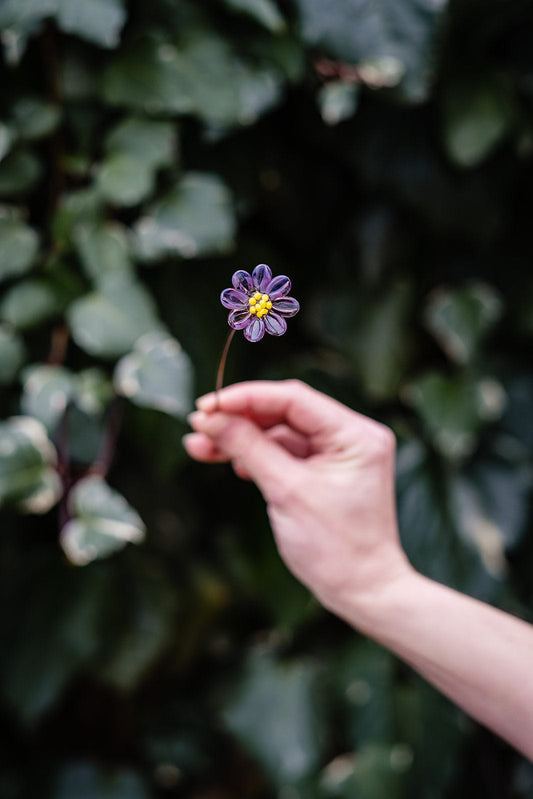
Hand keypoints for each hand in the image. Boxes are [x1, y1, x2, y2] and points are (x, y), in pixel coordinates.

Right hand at [184, 380, 411, 620]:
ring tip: (200, 448)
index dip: (245, 398)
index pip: (293, 398)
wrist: (364, 593)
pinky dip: (258, 457)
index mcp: (356, 434)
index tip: (206, 406)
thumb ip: (248, 447)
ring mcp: (341, 454)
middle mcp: (353, 436)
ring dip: (242, 440)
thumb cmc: (335, 547)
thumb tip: (210, 418)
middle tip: (197, 429)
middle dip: (239, 420)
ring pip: (281, 433)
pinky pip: (287, 453)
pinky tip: (232, 464)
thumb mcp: (286, 491)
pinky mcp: (327, 471)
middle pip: (285, 413)